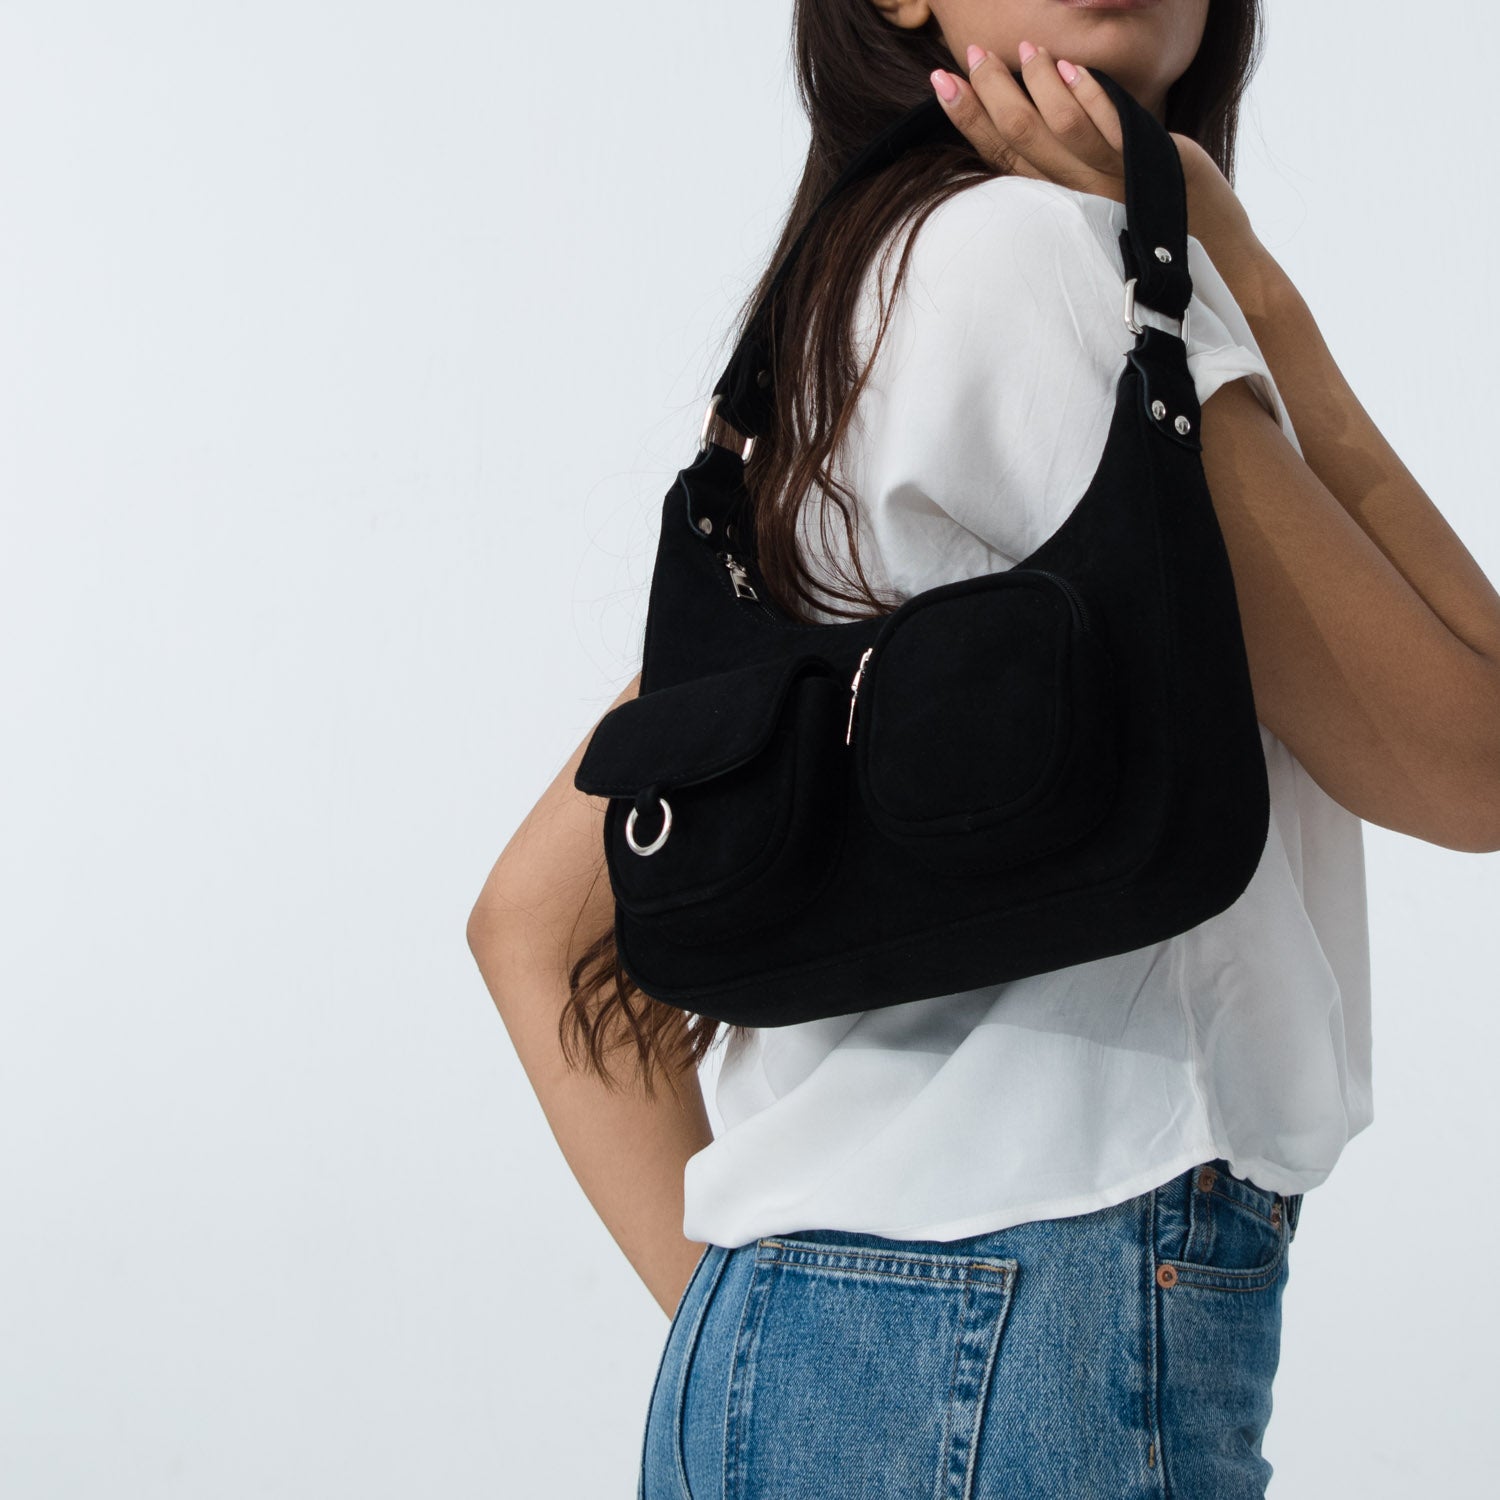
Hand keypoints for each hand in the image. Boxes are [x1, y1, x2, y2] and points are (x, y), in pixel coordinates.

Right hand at [931, 41, 1263, 277]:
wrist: (1211, 260)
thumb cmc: (1149, 226)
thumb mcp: (1092, 201)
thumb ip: (1061, 169)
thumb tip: (1029, 121)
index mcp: (1054, 206)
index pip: (999, 158)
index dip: (967, 119)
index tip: (941, 83)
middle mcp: (1074, 198)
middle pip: (1019, 139)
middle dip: (991, 93)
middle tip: (974, 54)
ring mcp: (1110, 182)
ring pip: (1059, 129)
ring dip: (1038, 83)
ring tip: (1027, 49)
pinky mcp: (1147, 167)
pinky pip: (1109, 128)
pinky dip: (1087, 94)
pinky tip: (1070, 67)